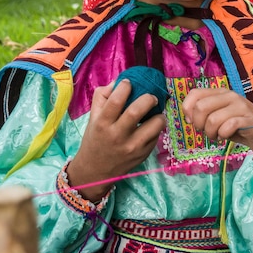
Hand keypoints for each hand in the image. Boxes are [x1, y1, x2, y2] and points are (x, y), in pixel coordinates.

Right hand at [67, 79, 165, 201]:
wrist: (95, 171)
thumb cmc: (95, 139)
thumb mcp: (93, 117)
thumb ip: (102, 97)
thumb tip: (119, 81)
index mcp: (102, 123)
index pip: (115, 101)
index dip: (125, 87)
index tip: (129, 83)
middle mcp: (117, 136)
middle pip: (136, 111)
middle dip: (148, 98)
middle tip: (151, 96)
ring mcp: (132, 147)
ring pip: (154, 125)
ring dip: (159, 115)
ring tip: (155, 112)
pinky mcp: (143, 155)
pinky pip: (156, 136)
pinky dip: (156, 128)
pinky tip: (151, 126)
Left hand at [182, 88, 252, 178]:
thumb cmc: (238, 125)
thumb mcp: (218, 116)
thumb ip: (204, 113)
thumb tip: (188, 117)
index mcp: (220, 92)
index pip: (195, 93)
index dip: (188, 109)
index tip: (193, 121)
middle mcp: (230, 96)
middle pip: (201, 107)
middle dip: (199, 124)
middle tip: (206, 131)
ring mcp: (240, 106)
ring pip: (212, 120)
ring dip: (210, 133)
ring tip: (217, 136)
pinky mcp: (248, 119)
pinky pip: (227, 127)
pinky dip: (222, 135)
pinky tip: (226, 137)